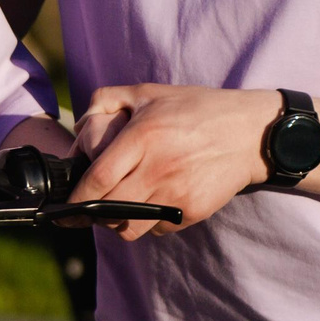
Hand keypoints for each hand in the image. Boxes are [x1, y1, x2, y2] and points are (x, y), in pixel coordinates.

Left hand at [71, 84, 281, 239]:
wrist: (250, 132)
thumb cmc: (197, 109)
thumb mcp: (150, 93)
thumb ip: (108, 99)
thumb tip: (79, 126)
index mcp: (143, 137)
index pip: (98, 180)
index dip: (77, 198)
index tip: (68, 204)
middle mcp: (158, 168)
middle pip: (108, 210)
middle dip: (92, 214)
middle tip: (89, 208)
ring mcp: (177, 193)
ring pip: (130, 227)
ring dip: (119, 222)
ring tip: (122, 206)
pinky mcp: (193, 210)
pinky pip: (158, 227)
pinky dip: (150, 221)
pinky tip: (157, 201)